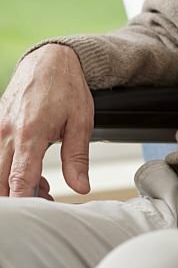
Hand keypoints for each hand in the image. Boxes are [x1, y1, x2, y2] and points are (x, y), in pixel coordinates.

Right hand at [0, 43, 92, 197]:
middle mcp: (7, 134)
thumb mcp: (80, 122)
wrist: (50, 58)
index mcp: (30, 134)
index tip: (43, 210)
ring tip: (43, 185)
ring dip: (15, 185)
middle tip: (49, 199)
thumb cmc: (67, 86)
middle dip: (22, 198)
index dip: (27, 202)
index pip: (18, 182)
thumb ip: (77, 158)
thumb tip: (80, 188)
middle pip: (2, 183)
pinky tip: (31, 169)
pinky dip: (10, 170)